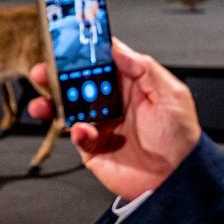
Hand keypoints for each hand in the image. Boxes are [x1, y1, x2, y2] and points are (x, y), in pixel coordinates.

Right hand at [27, 39, 200, 199]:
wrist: (177, 179)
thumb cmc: (181, 138)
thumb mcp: (171, 94)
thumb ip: (143, 68)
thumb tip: (117, 48)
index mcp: (130, 85)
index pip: (101, 61)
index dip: (84, 52)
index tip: (66, 44)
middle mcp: (112, 102)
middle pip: (78, 82)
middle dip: (57, 76)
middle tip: (43, 71)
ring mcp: (101, 124)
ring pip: (69, 108)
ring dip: (53, 103)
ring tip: (43, 103)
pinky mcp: (94, 147)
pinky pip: (77, 135)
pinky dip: (76, 131)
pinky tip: (84, 131)